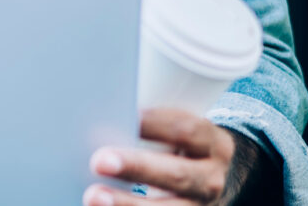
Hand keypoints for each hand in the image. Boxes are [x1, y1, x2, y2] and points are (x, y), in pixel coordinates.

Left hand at [83, 108, 256, 205]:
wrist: (210, 183)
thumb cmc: (183, 147)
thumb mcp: (182, 131)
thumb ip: (152, 123)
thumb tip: (100, 110)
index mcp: (213, 143)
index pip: (187, 130)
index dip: (155, 123)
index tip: (124, 115)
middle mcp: (211, 178)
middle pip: (175, 173)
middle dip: (136, 167)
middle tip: (99, 161)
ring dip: (126, 203)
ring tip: (94, 196)